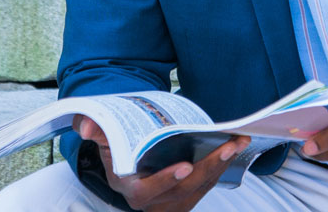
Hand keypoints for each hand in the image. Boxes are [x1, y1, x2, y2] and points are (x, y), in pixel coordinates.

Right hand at [73, 115, 250, 211]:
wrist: (127, 159)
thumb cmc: (115, 146)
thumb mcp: (102, 138)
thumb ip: (96, 130)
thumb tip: (87, 125)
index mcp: (130, 188)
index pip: (148, 191)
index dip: (165, 180)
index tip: (185, 165)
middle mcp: (154, 201)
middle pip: (185, 189)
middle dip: (209, 167)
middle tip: (228, 146)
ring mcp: (172, 201)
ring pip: (200, 186)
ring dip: (222, 164)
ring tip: (239, 141)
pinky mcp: (187, 195)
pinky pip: (207, 182)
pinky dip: (222, 165)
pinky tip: (236, 145)